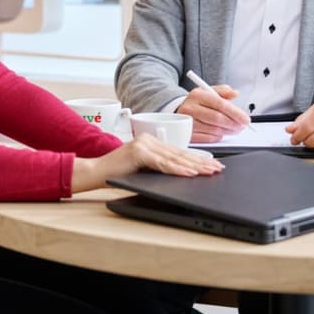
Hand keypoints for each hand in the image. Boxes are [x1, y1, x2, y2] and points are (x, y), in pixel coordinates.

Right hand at [71, 132, 222, 192]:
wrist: (95, 172)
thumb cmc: (117, 174)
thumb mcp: (143, 170)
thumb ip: (159, 168)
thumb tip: (183, 174)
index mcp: (151, 142)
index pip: (179, 152)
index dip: (197, 159)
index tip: (212, 165)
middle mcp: (148, 140)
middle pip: (180, 154)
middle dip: (201, 163)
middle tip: (217, 169)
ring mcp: (143, 144)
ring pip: (174, 158)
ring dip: (194, 166)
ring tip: (209, 171)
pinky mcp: (139, 152)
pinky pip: (163, 163)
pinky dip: (177, 169)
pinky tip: (190, 173)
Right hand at [176, 84, 251, 142]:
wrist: (178, 111)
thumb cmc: (197, 103)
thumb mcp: (208, 92)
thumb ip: (223, 91)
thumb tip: (235, 93)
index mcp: (197, 95)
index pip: (220, 104)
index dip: (236, 113)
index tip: (245, 119)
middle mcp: (190, 108)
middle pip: (217, 118)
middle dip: (234, 124)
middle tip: (242, 126)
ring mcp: (188, 122)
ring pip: (214, 130)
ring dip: (228, 131)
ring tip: (234, 129)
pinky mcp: (188, 134)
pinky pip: (208, 138)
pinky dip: (218, 137)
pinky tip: (222, 133)